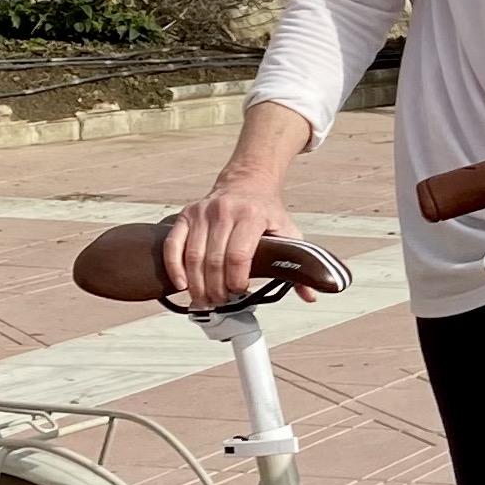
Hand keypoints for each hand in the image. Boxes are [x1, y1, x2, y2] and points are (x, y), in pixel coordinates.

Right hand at [161, 167, 301, 309]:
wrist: (247, 182)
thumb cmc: (268, 213)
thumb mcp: (289, 232)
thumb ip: (300, 264)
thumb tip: (311, 296)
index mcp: (252, 216)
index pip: (239, 256)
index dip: (237, 280)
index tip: (241, 292)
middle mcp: (225, 211)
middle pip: (214, 260)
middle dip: (216, 288)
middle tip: (221, 301)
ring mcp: (202, 212)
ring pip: (193, 256)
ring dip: (196, 284)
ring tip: (204, 299)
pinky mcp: (186, 215)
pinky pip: (174, 245)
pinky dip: (175, 267)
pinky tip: (182, 284)